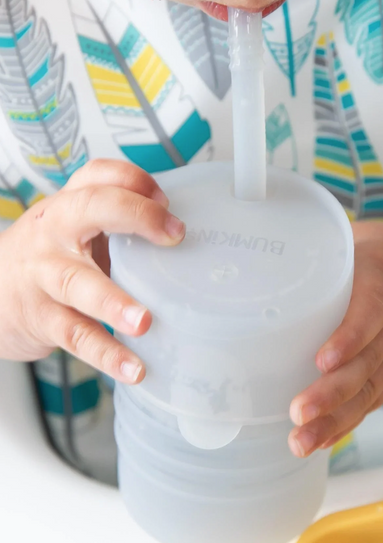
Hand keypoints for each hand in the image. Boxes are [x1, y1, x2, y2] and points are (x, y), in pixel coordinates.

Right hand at [0, 160, 184, 383]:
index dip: (135, 179)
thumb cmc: (49, 259)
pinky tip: (133, 367)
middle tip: (174, 237)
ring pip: (80, 282)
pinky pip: (76, 335)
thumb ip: (118, 225)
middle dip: (135, 216)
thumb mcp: (76, 231)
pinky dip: (106, 353)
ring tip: (144, 322)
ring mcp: (44, 274)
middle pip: (91, 207)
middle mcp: (55, 232)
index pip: (100, 174)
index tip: (168, 201)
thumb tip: (181, 232)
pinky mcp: (41, 317)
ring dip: (114, 302)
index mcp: (70, 206)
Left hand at [288, 221, 382, 457]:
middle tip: (298, 412)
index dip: (350, 336)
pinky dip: (347, 421)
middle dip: (332, 392)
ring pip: (369, 389)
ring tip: (301, 441)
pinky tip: (320, 441)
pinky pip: (374, 399)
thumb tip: (272, 256)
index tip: (323, 360)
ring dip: (335, 418)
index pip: (371, 310)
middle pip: (366, 362)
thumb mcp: (369, 236)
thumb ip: (327, 248)